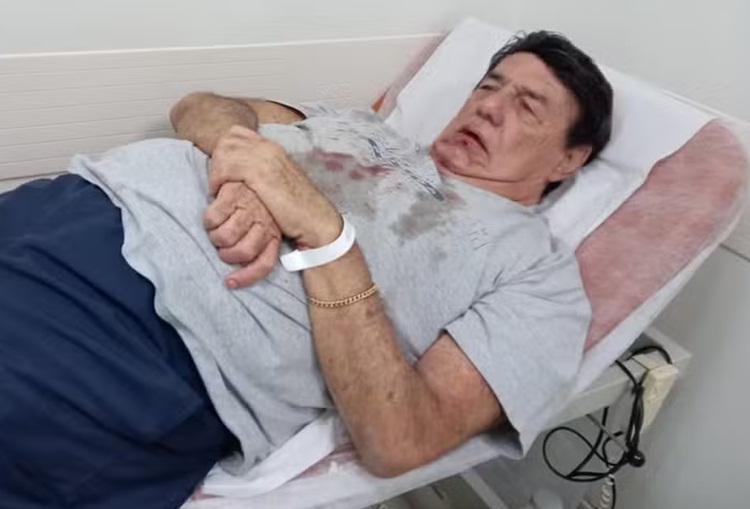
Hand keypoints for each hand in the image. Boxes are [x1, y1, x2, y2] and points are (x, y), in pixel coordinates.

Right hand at [204, 181, 281, 287]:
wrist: (261, 160)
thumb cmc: (265, 197)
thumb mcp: (273, 222)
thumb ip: (263, 247)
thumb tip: (239, 276)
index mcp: (275, 230)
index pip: (264, 263)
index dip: (247, 276)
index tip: (231, 282)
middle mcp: (265, 221)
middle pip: (240, 253)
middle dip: (227, 253)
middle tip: (223, 245)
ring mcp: (249, 207)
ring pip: (224, 238)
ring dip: (216, 237)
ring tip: (216, 229)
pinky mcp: (233, 193)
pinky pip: (212, 218)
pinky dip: (209, 220)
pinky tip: (212, 214)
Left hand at [209, 126, 342, 247]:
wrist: (315, 219)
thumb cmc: (297, 208)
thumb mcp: (279, 182)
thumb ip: (263, 171)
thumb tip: (240, 173)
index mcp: (273, 148)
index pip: (236, 133)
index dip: (224, 150)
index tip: (222, 171)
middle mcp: (268, 148)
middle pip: (228, 139)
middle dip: (217, 158)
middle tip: (216, 181)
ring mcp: (265, 159)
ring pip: (225, 151)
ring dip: (215, 170)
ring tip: (217, 188)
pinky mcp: (260, 174)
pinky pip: (226, 167)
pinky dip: (217, 179)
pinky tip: (219, 193)